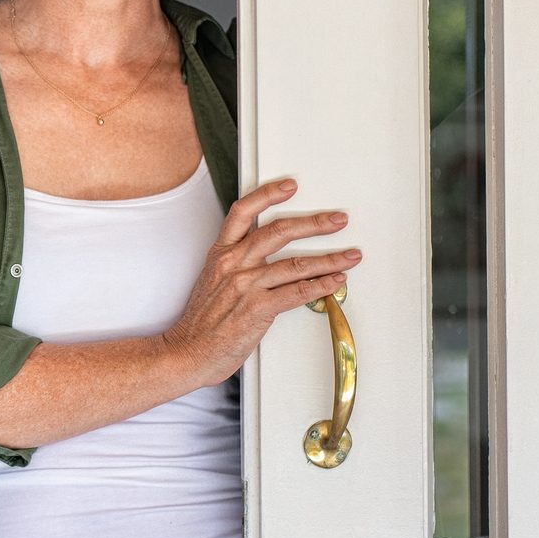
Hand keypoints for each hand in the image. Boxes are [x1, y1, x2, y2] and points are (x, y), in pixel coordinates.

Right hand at [163, 176, 357, 388]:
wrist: (188, 351)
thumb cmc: (202, 323)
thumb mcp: (213, 282)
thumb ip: (237, 265)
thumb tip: (268, 259)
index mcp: (221, 254)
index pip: (243, 211)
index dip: (268, 194)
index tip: (290, 186)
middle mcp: (234, 264)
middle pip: (279, 231)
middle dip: (314, 223)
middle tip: (336, 219)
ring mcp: (246, 285)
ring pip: (297, 264)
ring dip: (330, 259)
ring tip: (350, 256)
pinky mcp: (259, 308)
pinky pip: (298, 292)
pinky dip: (322, 286)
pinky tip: (335, 282)